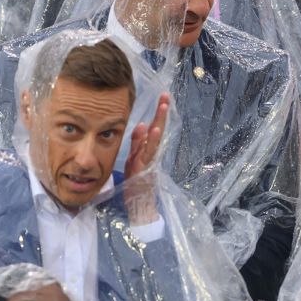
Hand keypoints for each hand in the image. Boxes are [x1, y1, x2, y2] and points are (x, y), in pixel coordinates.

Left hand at [122, 93, 168, 226]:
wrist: (140, 205)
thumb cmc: (137, 181)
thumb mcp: (135, 158)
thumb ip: (138, 143)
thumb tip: (143, 124)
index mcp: (149, 150)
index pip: (155, 128)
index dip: (158, 113)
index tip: (163, 97)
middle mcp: (152, 154)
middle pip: (158, 130)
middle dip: (162, 113)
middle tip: (166, 96)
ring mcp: (149, 161)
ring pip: (155, 141)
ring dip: (159, 123)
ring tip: (162, 108)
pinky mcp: (145, 169)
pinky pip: (148, 154)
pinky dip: (151, 142)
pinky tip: (153, 131)